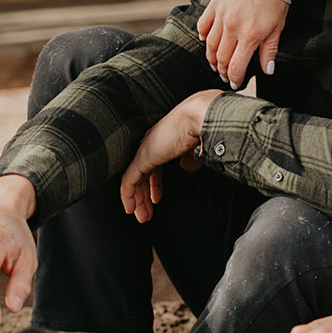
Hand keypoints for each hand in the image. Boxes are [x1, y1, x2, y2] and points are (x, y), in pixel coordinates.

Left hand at [119, 91, 220, 223]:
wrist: (200, 116)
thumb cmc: (203, 127)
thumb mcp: (197, 149)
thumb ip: (190, 159)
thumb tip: (186, 167)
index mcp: (164, 140)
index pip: (153, 166)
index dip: (154, 185)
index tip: (156, 199)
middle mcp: (152, 144)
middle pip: (142, 175)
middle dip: (143, 196)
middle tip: (146, 214)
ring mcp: (145, 150)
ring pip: (134, 180)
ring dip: (137, 200)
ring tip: (141, 216)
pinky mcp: (142, 157)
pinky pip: (129, 181)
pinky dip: (128, 196)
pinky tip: (130, 208)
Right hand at [197, 0, 288, 88]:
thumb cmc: (275, 1)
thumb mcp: (277, 28)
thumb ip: (269, 51)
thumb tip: (267, 70)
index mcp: (250, 36)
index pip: (236, 66)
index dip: (234, 79)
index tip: (234, 83)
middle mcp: (232, 27)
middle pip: (221, 58)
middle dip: (222, 71)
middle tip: (224, 76)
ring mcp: (221, 15)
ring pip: (210, 45)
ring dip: (211, 57)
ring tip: (215, 63)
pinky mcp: (215, 4)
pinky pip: (203, 25)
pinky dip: (203, 36)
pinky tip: (207, 41)